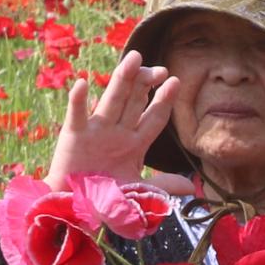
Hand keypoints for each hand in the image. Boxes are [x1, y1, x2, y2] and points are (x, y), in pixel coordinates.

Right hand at [49, 50, 178, 187]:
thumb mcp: (136, 191)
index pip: (154, 118)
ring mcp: (96, 131)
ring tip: (133, 59)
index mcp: (135, 143)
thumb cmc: (105, 198)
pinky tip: (81, 83)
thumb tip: (190, 187)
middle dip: (146, 84)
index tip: (175, 81)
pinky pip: (77, 115)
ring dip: (121, 80)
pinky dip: (78, 100)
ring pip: (112, 100)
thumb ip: (161, 186)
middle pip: (135, 102)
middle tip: (159, 68)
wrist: (74, 206)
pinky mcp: (74, 136)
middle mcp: (118, 132)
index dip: (164, 100)